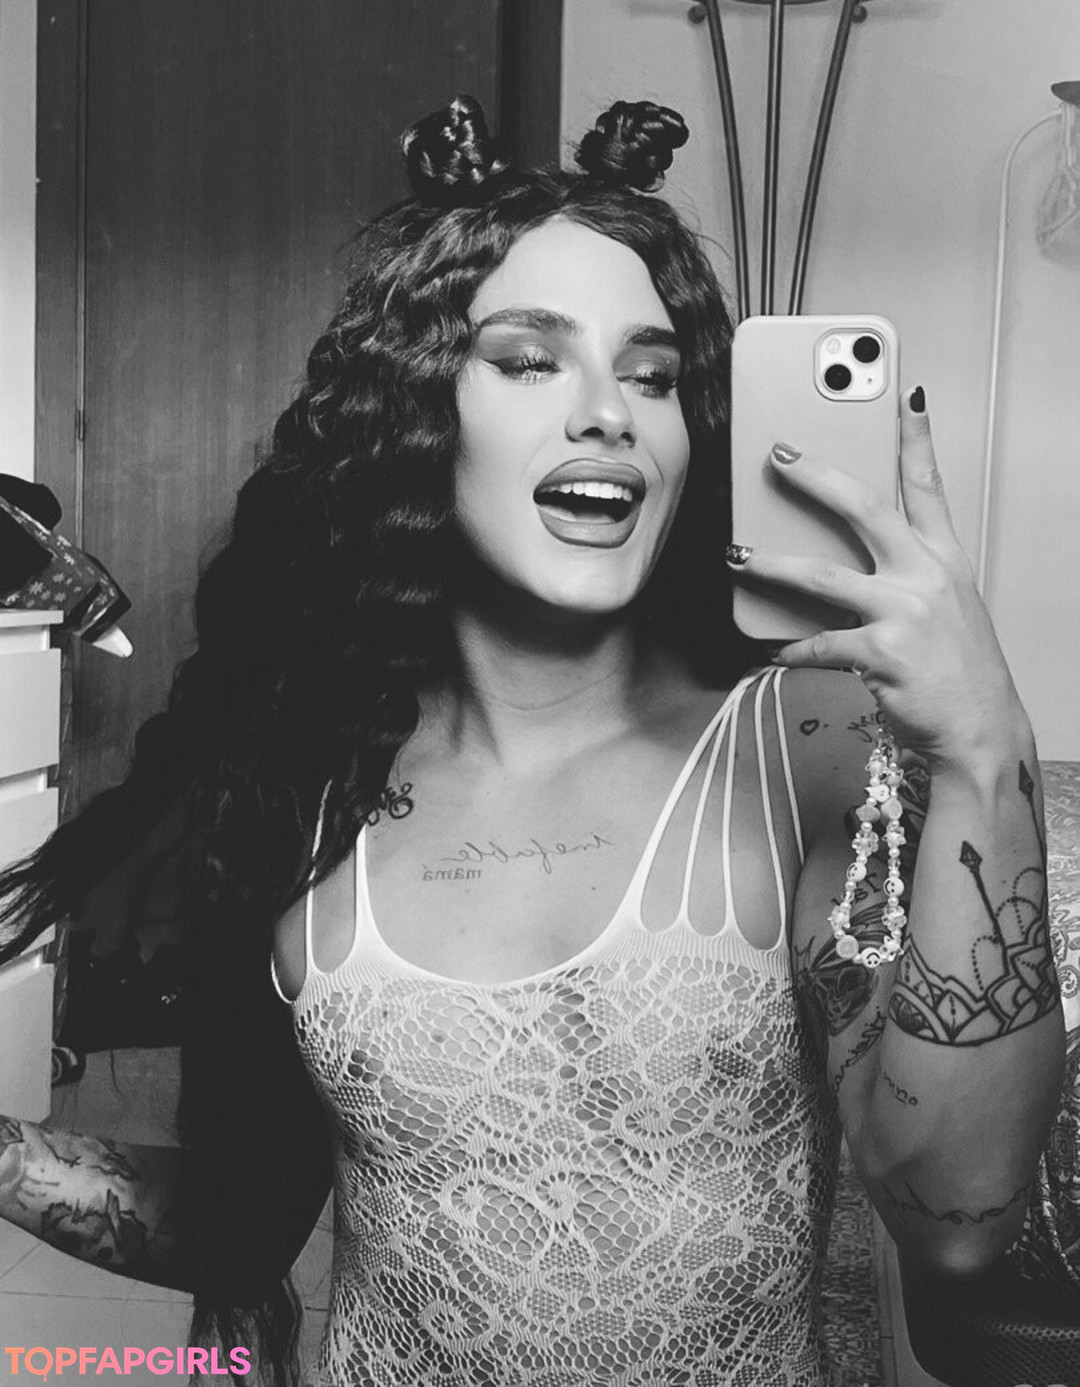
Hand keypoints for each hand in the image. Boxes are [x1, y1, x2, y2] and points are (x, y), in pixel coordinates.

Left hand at [726, 388, 1026, 768]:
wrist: (979, 729)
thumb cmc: (957, 670)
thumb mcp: (944, 608)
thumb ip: (903, 575)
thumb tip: (843, 558)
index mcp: (944, 559)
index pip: (929, 486)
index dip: (916, 439)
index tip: (904, 396)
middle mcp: (926, 576)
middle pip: (865, 508)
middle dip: (816, 476)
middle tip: (777, 454)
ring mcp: (904, 612)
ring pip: (822, 575)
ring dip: (771, 562)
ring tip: (737, 554)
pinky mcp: (880, 652)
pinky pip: (818, 644)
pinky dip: (790, 649)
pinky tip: (772, 650)